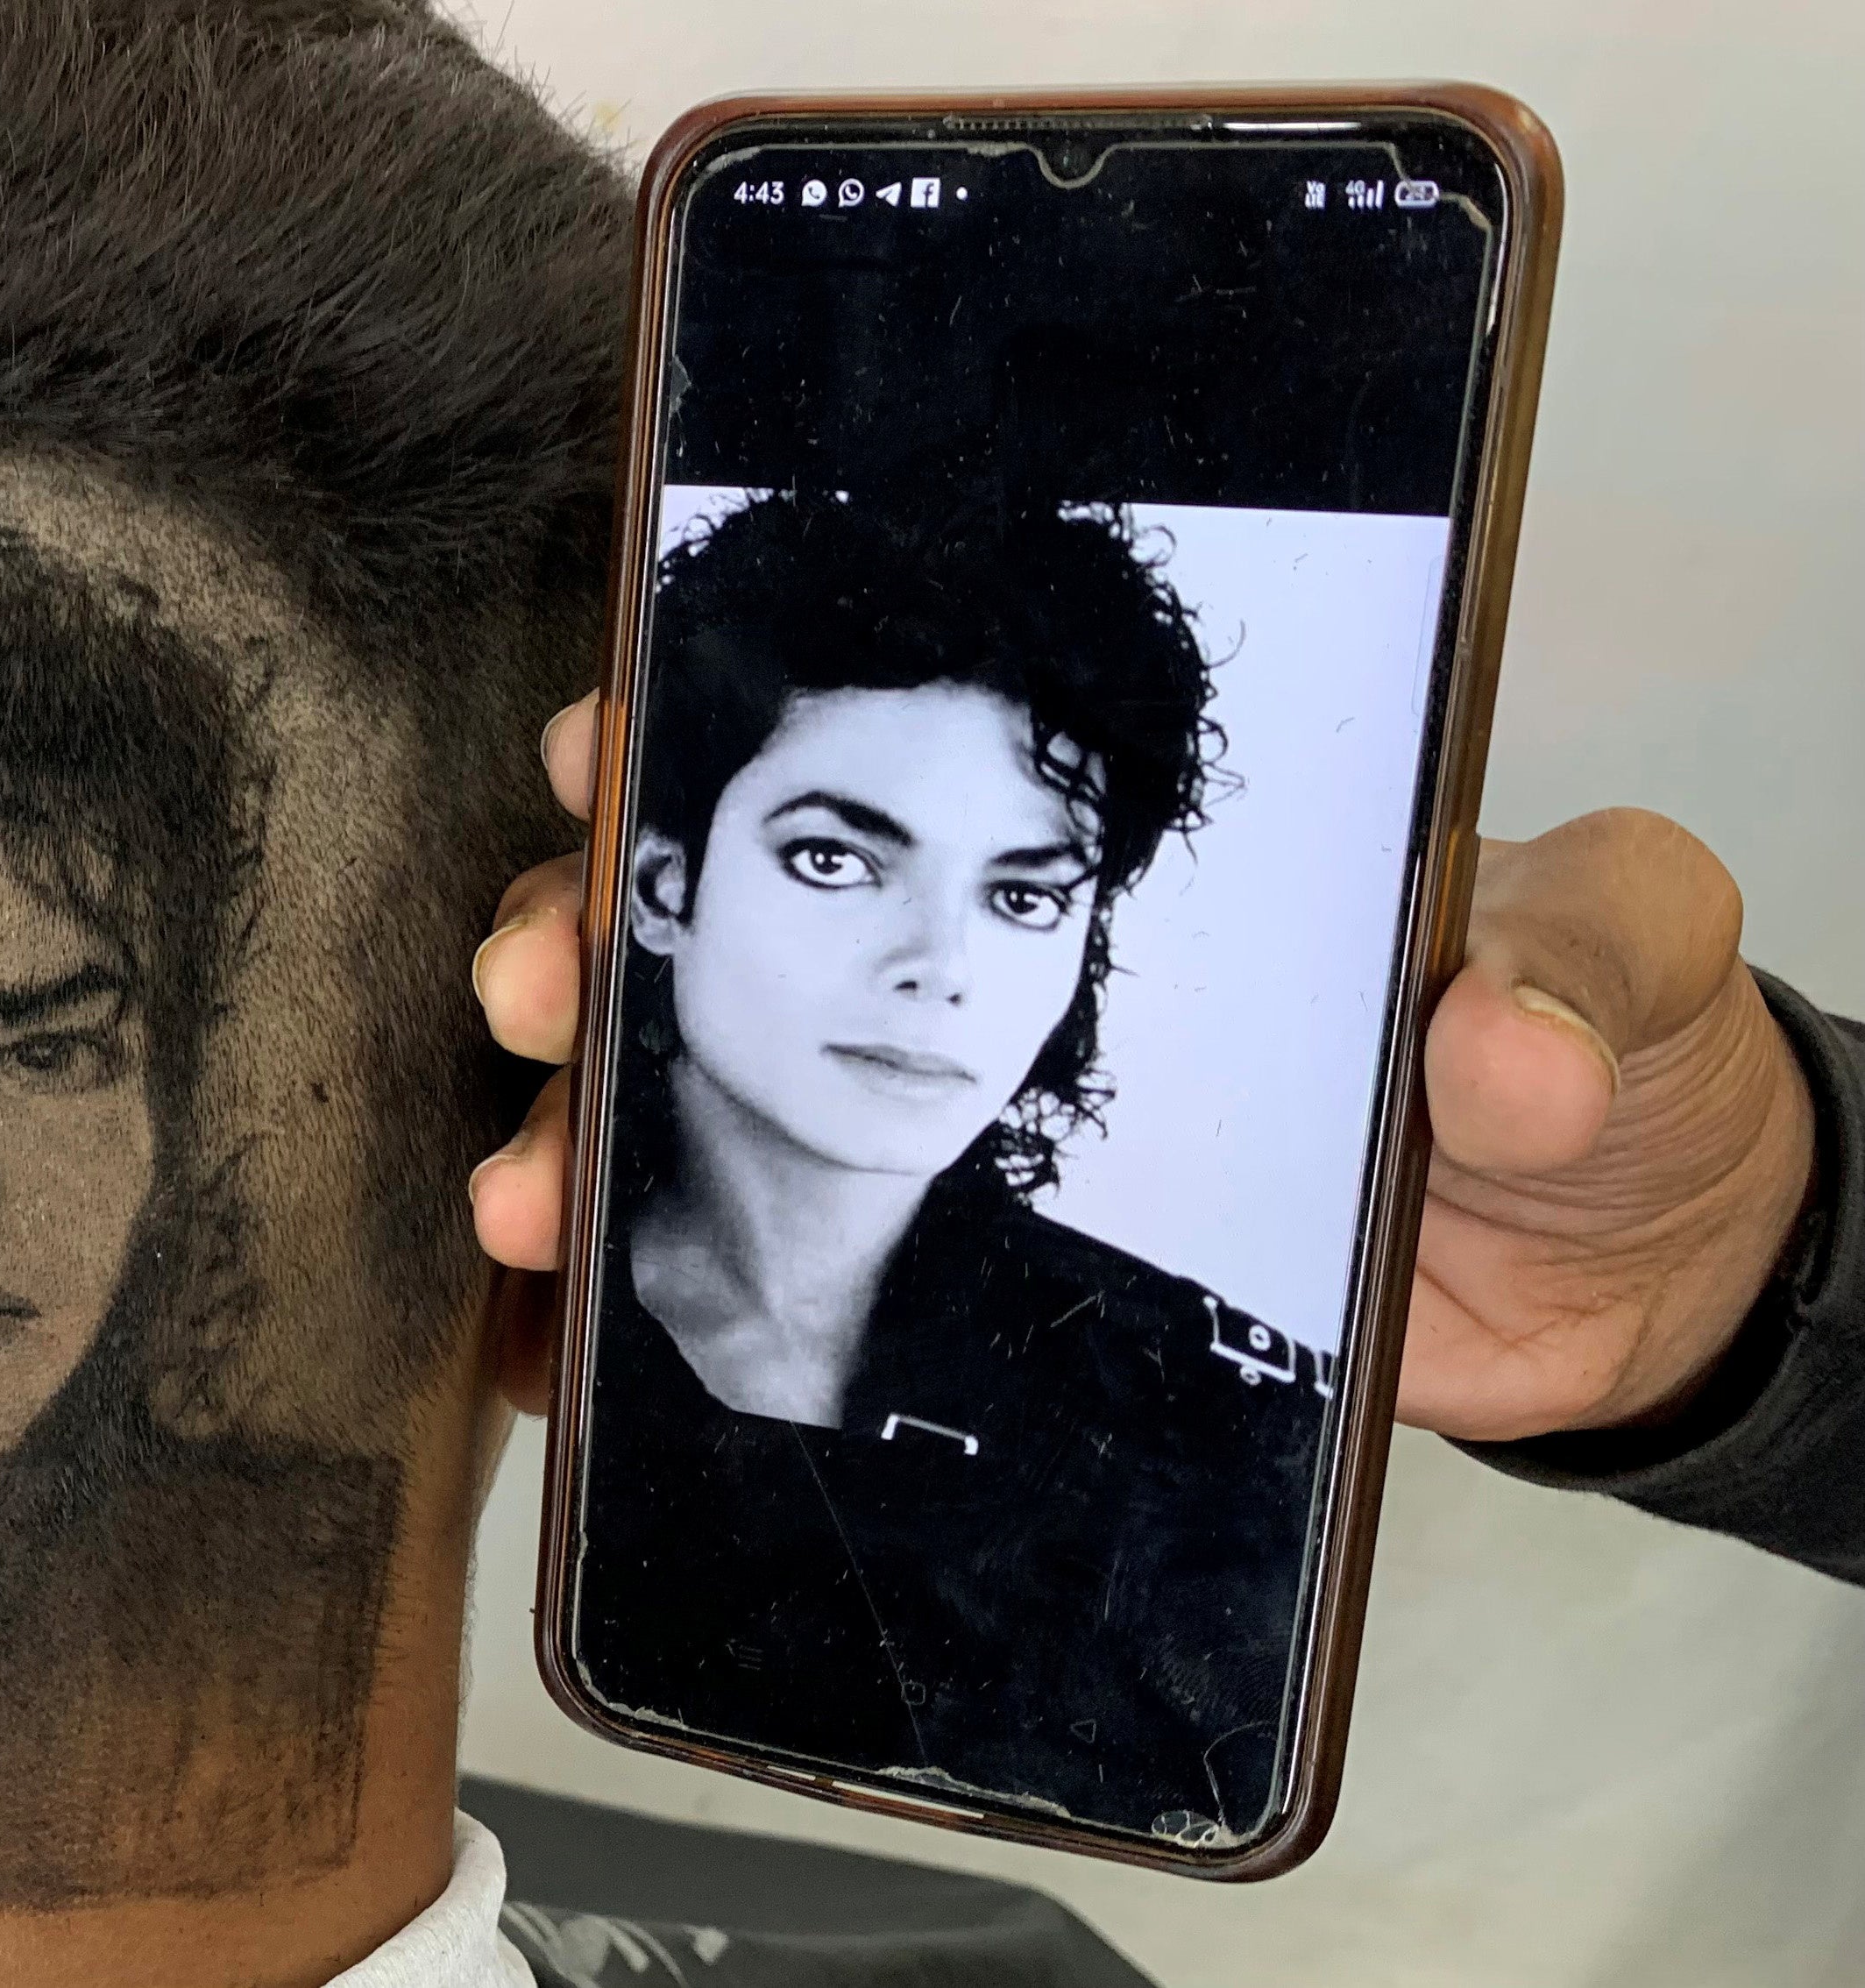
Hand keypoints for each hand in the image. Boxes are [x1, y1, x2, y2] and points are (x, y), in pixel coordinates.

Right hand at [468, 696, 1818, 1442]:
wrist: (1606, 1280)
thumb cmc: (1605, 1075)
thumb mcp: (1623, 976)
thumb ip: (1576, 966)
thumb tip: (1493, 1037)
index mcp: (1107, 832)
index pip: (865, 735)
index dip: (704, 728)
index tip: (603, 756)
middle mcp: (988, 951)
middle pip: (726, 911)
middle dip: (586, 931)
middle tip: (542, 982)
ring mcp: (959, 1105)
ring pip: (705, 1090)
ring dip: (581, 1130)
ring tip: (528, 1199)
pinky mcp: (966, 1258)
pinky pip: (768, 1261)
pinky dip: (649, 1298)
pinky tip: (559, 1352)